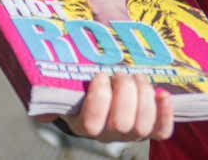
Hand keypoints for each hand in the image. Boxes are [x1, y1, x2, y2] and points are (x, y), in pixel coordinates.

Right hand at [35, 72, 173, 142]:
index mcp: (83, 124)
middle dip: (124, 92)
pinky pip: (162, 131)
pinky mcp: (152, 128)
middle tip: (120, 73)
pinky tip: (162, 93)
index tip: (99, 75)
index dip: (99, 99)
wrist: (108, 84)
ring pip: (142, 125)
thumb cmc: (85, 80)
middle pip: (122, 123)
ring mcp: (131, 133)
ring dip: (143, 95)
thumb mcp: (65, 84)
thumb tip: (42, 111)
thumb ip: (52, 92)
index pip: (91, 125)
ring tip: (137, 77)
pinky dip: (165, 112)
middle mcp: (108, 134)